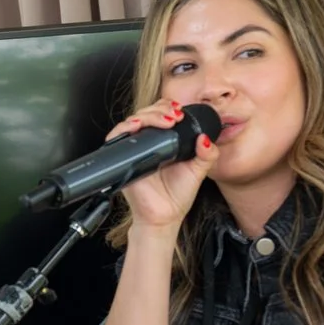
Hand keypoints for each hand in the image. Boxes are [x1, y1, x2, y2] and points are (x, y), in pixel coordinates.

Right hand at [111, 98, 216, 230]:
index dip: (168, 108)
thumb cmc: (177, 196)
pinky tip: (136, 127)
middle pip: (146, 113)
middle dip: (159, 109)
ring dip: (146, 115)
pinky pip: (116, 138)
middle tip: (174, 116)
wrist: (164, 216)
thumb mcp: (198, 171)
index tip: (180, 113)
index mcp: (165, 142)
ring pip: (133, 121)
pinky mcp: (123, 159)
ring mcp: (134, 150)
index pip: (161, 114)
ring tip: (163, 120)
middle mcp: (148, 143)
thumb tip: (206, 138)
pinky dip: (123, 128)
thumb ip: (207, 154)